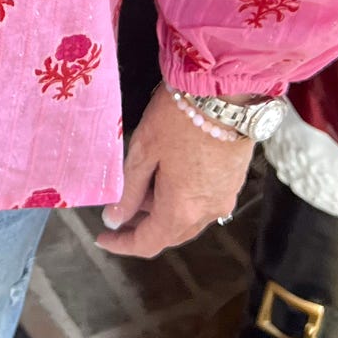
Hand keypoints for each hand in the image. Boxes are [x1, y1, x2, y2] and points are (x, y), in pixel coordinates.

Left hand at [96, 85, 252, 259]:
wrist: (226, 93)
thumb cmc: (179, 117)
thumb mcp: (143, 151)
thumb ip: (128, 191)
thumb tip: (114, 219)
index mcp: (181, 208)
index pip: (148, 243)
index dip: (122, 244)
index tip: (103, 237)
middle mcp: (207, 212)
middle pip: (170, 234)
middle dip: (143, 226)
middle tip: (120, 209)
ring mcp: (224, 198)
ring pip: (188, 220)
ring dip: (163, 212)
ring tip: (142, 186)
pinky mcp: (234, 183)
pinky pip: (204, 204)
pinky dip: (183, 200)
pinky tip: (168, 177)